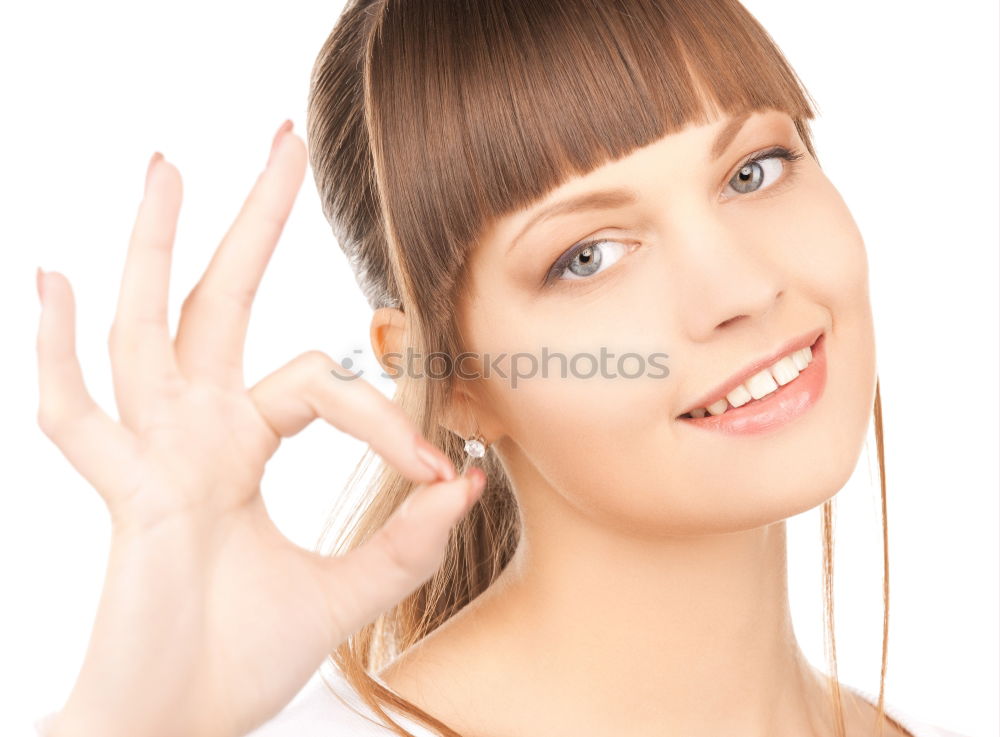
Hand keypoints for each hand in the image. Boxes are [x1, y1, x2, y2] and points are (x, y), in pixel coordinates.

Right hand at [35, 120, 484, 736]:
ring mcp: (153, 456)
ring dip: (153, 247)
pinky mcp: (125, 495)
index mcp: (244, 446)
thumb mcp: (345, 592)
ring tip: (166, 167)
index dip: (386, 418)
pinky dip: (56, 350)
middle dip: (251, 221)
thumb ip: (405, 541)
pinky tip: (52, 279)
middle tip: (279, 141)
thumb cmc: (242, 659)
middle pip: (222, 302)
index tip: (439, 466)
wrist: (179, 726)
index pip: (325, 385)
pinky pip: (77, 416)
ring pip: (148, 329)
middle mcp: (196, 434)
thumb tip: (469, 478)